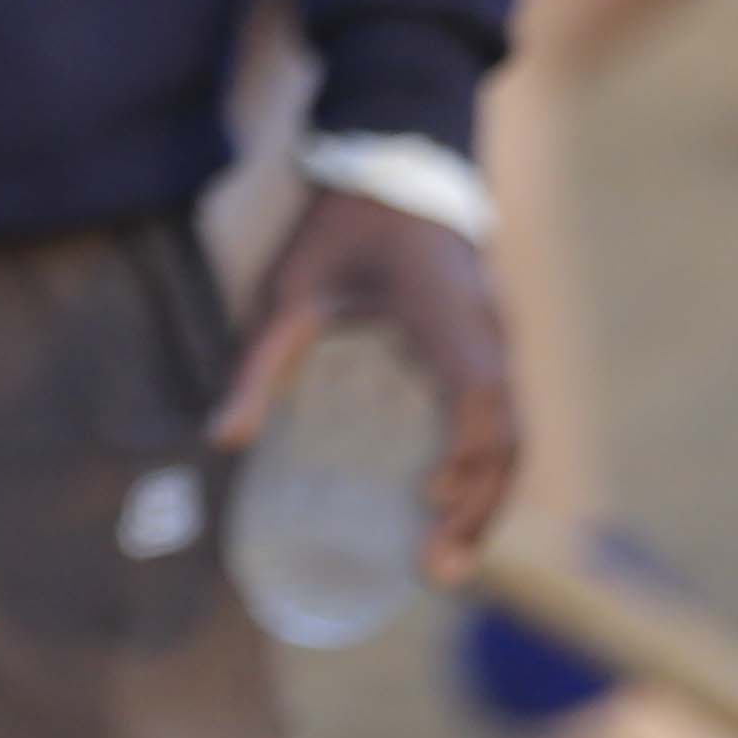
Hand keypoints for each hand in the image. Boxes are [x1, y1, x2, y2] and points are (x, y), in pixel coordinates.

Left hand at [215, 186, 517, 585]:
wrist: (397, 167)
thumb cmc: (343, 227)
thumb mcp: (291, 287)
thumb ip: (259, 361)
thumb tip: (222, 440)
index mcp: (447, 315)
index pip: (481, 394)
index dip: (466, 453)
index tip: (428, 498)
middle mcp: (488, 334)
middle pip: (510, 436)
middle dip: (480, 507)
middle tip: (436, 570)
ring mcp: (498, 343)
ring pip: (515, 435)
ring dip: (487, 500)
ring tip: (447, 561)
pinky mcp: (490, 351)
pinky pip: (505, 422)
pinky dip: (487, 472)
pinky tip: (453, 510)